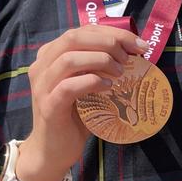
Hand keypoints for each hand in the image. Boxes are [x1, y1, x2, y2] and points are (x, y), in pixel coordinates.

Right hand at [19, 26, 145, 180]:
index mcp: (51, 55)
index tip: (139, 45)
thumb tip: (135, 53)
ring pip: (69, 59)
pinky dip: (92, 82)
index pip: (83, 30)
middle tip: (129, 58)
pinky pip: (69, 87)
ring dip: (101, 61)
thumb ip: (101, 65)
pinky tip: (108, 87)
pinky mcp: (48, 106)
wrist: (54, 149)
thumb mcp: (88, 83)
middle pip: (74, 38)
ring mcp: (42, 85)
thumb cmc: (76, 114)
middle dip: (108, 42)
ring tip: (120, 72)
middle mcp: (42, 66)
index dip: (114, 33)